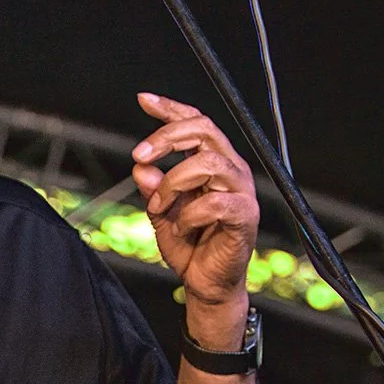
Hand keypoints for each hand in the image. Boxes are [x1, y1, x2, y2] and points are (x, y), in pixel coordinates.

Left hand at [131, 92, 258, 308]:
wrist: (205, 284)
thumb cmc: (189, 247)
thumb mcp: (161, 213)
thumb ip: (153, 189)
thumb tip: (142, 167)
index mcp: (213, 162)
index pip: (196, 123)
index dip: (171, 108)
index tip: (143, 100)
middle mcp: (230, 170)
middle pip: (205, 130)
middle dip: (167, 138)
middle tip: (139, 155)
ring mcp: (240, 192)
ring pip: (208, 163)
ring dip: (173, 182)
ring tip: (159, 206)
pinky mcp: (244, 216)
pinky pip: (215, 202)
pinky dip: (190, 214)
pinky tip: (182, 228)